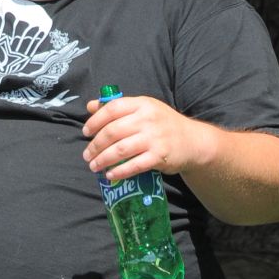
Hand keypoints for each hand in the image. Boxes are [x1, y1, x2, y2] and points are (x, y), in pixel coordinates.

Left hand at [82, 93, 199, 184]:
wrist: (193, 141)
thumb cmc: (163, 124)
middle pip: (113, 131)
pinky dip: (120, 171)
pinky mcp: (160, 156)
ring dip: (103, 159)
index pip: (113, 108)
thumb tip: (91, 106)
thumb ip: (118, 107)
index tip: (86, 132)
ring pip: (121, 149)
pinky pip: (135, 165)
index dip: (95, 120)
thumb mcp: (143, 109)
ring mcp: (154, 138)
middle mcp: (148, 119)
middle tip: (87, 155)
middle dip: (96, 145)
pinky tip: (110, 175)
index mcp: (142, 104)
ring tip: (94, 166)